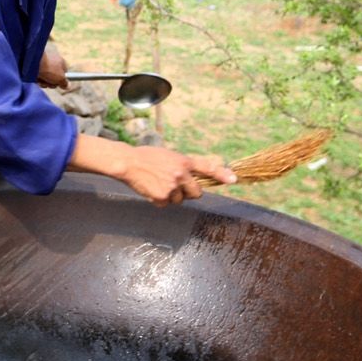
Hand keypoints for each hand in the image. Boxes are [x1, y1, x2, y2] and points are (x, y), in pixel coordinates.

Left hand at [36, 43, 67, 88]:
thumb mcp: (60, 78)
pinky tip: (35, 77)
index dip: (61, 80)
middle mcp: (52, 61)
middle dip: (50, 83)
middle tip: (48, 82)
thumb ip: (64, 83)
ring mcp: (43, 63)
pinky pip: (38, 75)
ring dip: (43, 82)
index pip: (64, 73)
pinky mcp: (35, 66)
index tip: (58, 84)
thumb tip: (68, 86)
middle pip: (54, 77)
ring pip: (45, 78)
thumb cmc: (49, 69)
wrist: (32, 62)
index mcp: (61, 62)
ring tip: (40, 79)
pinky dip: (37, 78)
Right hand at [119, 146, 235, 206]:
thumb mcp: (168, 156)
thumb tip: (192, 177)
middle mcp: (180, 174)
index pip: (207, 168)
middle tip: (177, 186)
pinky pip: (166, 204)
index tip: (233, 179)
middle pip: (196, 193)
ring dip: (172, 196)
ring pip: (180, 200)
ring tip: (158, 184)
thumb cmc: (147, 157)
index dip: (221, 174)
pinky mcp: (161, 197)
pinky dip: (159, 200)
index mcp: (183, 162)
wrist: (128, 163)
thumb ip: (182, 166)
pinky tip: (151, 189)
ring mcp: (171, 187)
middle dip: (189, 192)